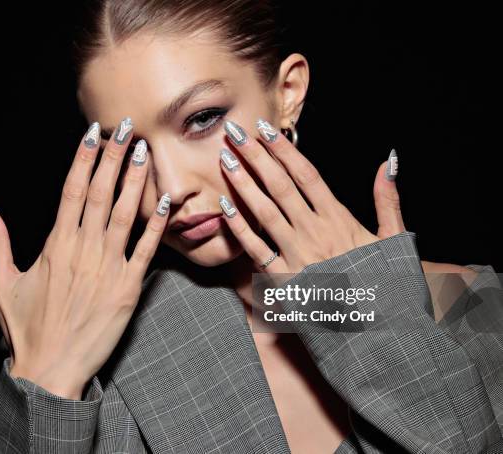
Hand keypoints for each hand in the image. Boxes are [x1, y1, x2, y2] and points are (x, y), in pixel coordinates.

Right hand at [0, 118, 169, 398]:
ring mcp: (108, 268)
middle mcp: (83, 250)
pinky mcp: (128, 288)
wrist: (52, 368)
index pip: (71, 190)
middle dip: (112, 157)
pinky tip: (165, 202)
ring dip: (135, 181)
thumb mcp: (1, 283)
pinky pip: (145, 251)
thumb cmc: (27, 328)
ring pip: (123, 214)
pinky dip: (156, 226)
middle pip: (99, 193)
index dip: (83, 158)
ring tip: (144, 152)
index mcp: (55, 245)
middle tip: (127, 128)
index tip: (92, 132)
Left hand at [218, 119, 404, 273]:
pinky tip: (224, 207)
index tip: (265, 130)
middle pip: (281, 187)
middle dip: (256, 157)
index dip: (284, 150)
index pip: (307, 176)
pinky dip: (240, 229)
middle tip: (234, 133)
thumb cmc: (387, 284)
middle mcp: (316, 234)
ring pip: (266, 213)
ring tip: (225, 160)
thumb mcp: (395, 240)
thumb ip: (388, 200)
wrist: (380, 332)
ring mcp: (298, 257)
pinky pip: (257, 252)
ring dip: (244, 185)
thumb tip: (387, 162)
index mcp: (340, 221)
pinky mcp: (284, 282)